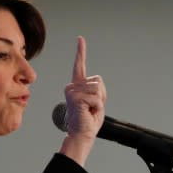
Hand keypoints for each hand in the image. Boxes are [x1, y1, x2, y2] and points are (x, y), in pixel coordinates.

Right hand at [59, 36, 107, 165]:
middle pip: (98, 81)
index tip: (80, 38)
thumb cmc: (88, 120)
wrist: (81, 134)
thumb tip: (96, 83)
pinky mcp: (75, 98)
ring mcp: (72, 91)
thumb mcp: (97, 101)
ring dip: (98, 102)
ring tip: (89, 110)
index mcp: (77, 85)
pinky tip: (88, 113)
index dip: (80, 51)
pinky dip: (97, 107)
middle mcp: (72, 86)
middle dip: (101, 96)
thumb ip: (97, 90)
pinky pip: (96, 98)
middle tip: (91, 108)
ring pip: (98, 89)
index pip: (79, 65)